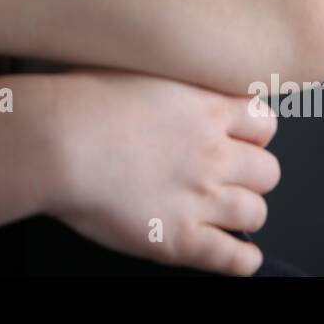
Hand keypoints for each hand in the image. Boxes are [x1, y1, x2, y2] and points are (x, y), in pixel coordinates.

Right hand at [47, 66, 280, 274]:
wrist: (56, 141)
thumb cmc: (80, 100)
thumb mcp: (134, 64)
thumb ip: (166, 76)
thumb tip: (166, 80)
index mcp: (206, 107)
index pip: (264, 123)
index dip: (252, 133)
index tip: (237, 138)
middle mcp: (213, 153)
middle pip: (268, 170)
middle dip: (250, 174)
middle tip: (225, 176)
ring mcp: (200, 198)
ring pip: (256, 212)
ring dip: (243, 212)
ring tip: (222, 212)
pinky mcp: (180, 239)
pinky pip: (234, 258)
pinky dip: (242, 260)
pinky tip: (237, 256)